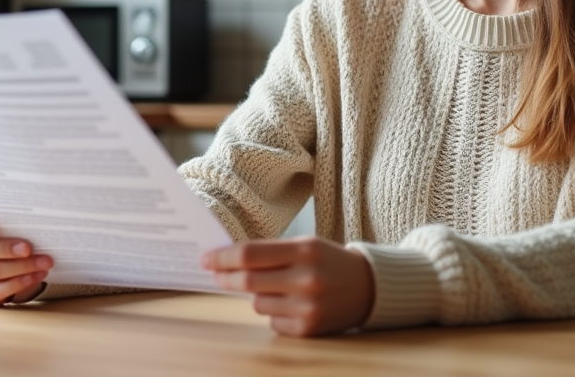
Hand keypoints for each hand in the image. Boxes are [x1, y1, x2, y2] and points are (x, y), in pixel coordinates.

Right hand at [0, 211, 52, 306]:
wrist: (8, 256)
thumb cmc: (6, 231)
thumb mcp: (4, 221)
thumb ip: (9, 219)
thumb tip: (32, 220)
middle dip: (7, 250)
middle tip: (28, 248)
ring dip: (21, 267)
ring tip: (43, 262)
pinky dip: (18, 284)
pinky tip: (35, 276)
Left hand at [202, 236, 374, 336]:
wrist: (368, 287)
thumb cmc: (328, 261)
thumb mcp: (305, 245)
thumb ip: (270, 251)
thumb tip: (228, 260)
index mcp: (304, 251)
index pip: (250, 254)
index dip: (223, 257)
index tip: (206, 259)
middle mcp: (306, 279)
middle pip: (248, 281)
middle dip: (226, 278)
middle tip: (216, 275)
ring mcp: (308, 307)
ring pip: (257, 304)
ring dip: (256, 296)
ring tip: (276, 288)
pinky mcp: (309, 329)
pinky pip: (272, 322)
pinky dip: (274, 313)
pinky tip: (292, 304)